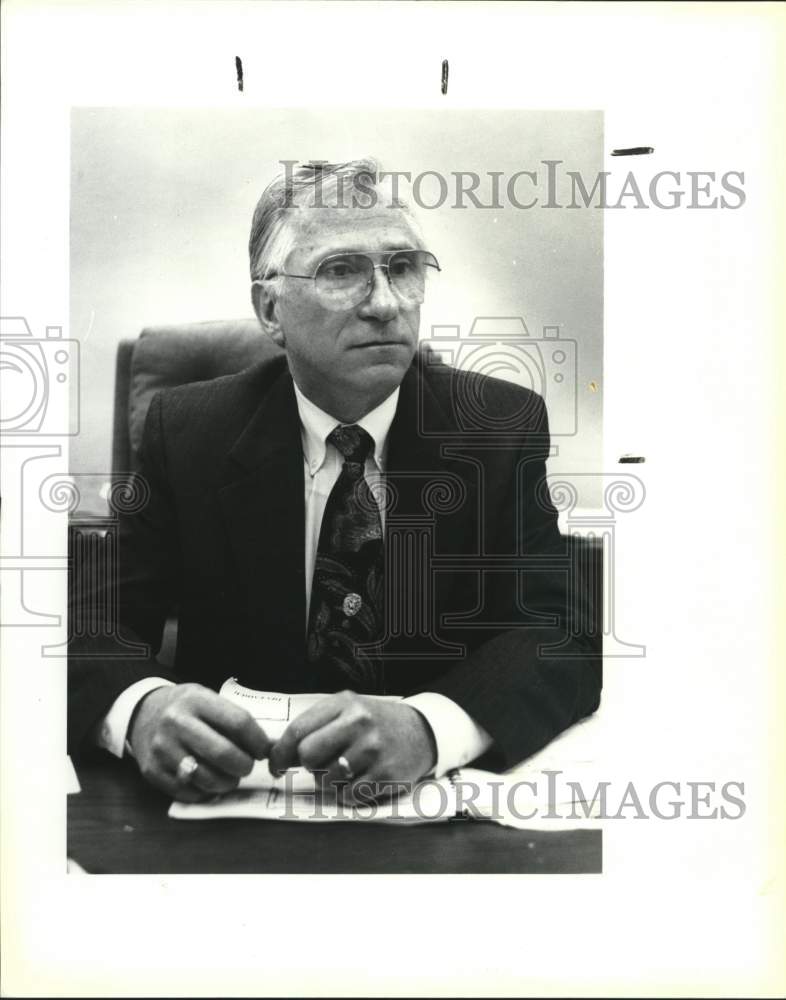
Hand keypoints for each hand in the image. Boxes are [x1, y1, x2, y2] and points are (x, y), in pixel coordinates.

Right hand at [128, 683, 270, 801]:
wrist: (142, 713)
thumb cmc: (185, 708)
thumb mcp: (208, 700)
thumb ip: (235, 721)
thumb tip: (270, 746)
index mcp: (196, 700)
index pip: (238, 722)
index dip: (258, 741)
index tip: (264, 750)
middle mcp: (176, 722)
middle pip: (223, 753)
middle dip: (244, 765)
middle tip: (247, 766)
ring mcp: (162, 749)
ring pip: (207, 778)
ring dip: (227, 783)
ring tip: (230, 776)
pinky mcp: (152, 772)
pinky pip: (189, 793)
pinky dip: (205, 792)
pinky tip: (208, 782)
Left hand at [268, 691, 436, 802]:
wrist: (421, 731)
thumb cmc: (375, 723)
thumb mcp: (346, 709)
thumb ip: (314, 725)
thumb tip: (275, 752)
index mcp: (344, 704)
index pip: (298, 730)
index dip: (280, 752)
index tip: (276, 765)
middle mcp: (359, 723)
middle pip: (308, 755)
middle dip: (308, 766)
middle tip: (319, 765)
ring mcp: (374, 749)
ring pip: (326, 779)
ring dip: (329, 781)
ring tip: (345, 770)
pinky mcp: (386, 774)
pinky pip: (348, 795)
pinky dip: (347, 793)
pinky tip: (359, 780)